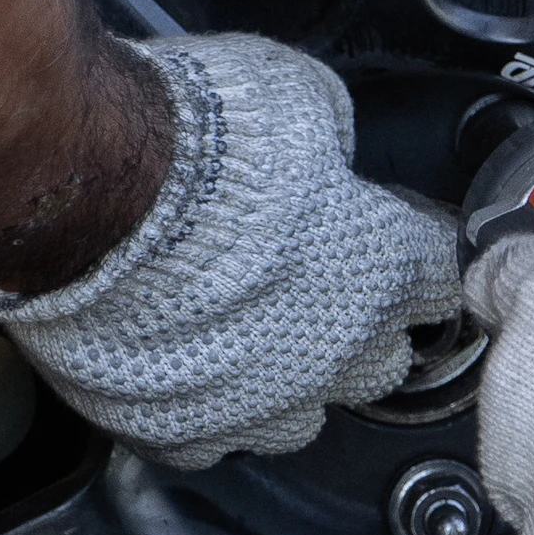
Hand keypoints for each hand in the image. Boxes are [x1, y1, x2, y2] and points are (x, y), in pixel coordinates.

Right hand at [0, 35, 460, 466]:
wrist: (91, 195)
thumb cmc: (194, 139)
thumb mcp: (295, 95)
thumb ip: (327, 136)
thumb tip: (322, 141)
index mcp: (384, 266)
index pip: (442, 276)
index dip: (415, 252)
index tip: (393, 236)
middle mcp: (336, 351)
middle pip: (381, 362)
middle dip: (357, 328)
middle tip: (312, 284)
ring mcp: (258, 402)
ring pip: (301, 419)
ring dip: (284, 382)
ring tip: (241, 337)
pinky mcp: (178, 429)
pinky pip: (208, 439)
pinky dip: (200, 409)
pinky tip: (176, 369)